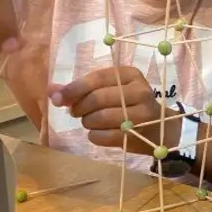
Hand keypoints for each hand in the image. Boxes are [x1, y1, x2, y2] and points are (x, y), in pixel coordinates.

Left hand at [49, 66, 182, 155]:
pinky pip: (103, 136)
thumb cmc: (128, 104)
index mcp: (130, 74)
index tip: (58, 99)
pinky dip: (94, 136)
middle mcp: (139, 91)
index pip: (96, 78)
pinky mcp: (137, 134)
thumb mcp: (109, 90)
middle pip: (96, 99)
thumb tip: (51, 90)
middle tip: (76, 113)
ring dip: (87, 123)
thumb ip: (80, 89)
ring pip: (99, 118)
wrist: (159, 128)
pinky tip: (99, 133)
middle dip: (79, 108)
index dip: (74, 89)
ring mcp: (141, 114)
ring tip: (90, 122)